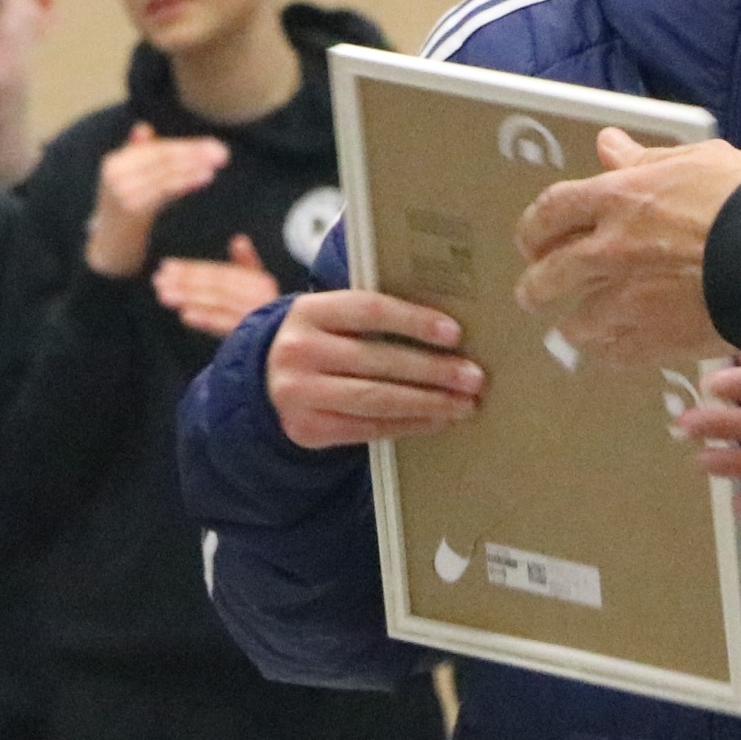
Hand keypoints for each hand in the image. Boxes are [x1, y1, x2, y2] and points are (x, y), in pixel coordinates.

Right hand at [85, 123, 231, 278]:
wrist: (111, 241)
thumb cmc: (126, 203)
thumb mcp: (129, 176)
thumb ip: (138, 152)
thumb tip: (142, 127)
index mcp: (114, 161)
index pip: (156, 150)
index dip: (184, 146)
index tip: (210, 144)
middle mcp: (115, 175)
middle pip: (162, 160)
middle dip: (193, 154)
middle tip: (222, 152)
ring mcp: (122, 193)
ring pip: (166, 175)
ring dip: (193, 168)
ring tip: (216, 164)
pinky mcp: (133, 210)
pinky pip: (165, 192)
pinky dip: (187, 182)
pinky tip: (206, 177)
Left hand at [154, 235, 279, 338]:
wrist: (292, 346)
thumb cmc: (274, 316)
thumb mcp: (263, 288)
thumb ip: (248, 266)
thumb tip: (238, 239)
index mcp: (259, 282)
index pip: (218, 273)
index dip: (191, 269)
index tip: (166, 266)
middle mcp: (260, 295)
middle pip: (215, 286)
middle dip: (184, 282)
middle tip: (158, 280)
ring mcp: (257, 315)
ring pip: (216, 303)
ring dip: (188, 298)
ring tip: (165, 296)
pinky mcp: (254, 334)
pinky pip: (226, 325)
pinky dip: (206, 319)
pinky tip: (185, 315)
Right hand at [266, 288, 484, 449]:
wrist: (267, 383)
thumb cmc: (321, 344)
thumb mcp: (332, 319)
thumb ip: (373, 315)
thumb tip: (447, 328)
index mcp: (308, 311)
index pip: (368, 310)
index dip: (414, 320)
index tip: (454, 333)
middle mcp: (298, 351)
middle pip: (377, 360)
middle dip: (433, 370)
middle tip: (473, 377)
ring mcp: (299, 393)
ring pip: (376, 399)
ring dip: (428, 402)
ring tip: (464, 403)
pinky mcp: (307, 429)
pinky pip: (368, 428)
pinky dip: (409, 425)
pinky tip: (437, 420)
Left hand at [513, 132, 740, 365]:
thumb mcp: (697, 160)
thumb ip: (644, 160)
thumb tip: (608, 144)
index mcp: (617, 199)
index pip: (550, 211)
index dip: (534, 228)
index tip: (532, 241)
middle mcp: (610, 251)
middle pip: (547, 276)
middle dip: (535, 287)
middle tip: (534, 293)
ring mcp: (629, 302)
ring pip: (576, 324)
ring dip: (573, 325)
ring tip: (577, 328)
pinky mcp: (654, 342)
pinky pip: (614, 355)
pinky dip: (609, 352)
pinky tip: (614, 349)